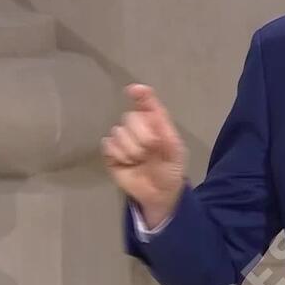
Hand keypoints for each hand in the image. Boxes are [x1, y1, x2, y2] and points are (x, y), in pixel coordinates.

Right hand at [101, 84, 187, 227]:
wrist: (159, 194)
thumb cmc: (170, 170)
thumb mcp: (175, 151)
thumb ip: (165, 130)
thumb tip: (152, 111)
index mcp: (155, 123)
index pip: (146, 103)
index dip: (141, 95)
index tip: (134, 90)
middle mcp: (137, 127)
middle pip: (130, 118)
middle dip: (141, 136)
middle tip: (150, 151)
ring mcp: (123, 139)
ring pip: (118, 132)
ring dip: (131, 149)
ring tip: (139, 160)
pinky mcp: (110, 153)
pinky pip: (108, 145)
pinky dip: (119, 155)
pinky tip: (127, 163)